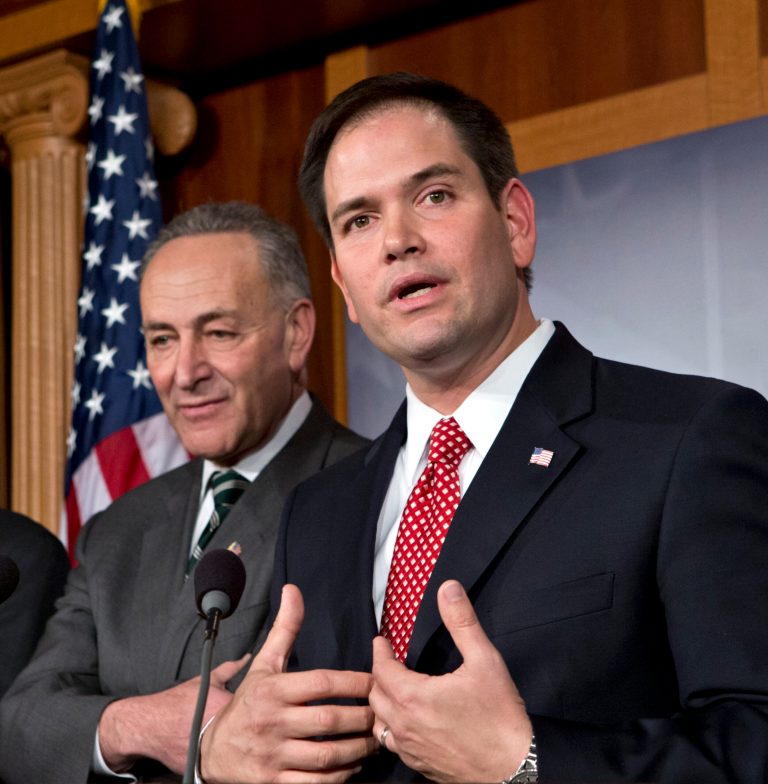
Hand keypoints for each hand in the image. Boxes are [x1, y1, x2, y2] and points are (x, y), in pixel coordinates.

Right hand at [98, 654, 247, 772]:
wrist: (150, 724)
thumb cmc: (178, 702)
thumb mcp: (206, 680)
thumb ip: (230, 669)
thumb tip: (247, 658)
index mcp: (226, 707)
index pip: (255, 709)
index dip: (256, 709)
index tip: (253, 708)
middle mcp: (220, 730)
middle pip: (248, 731)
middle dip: (249, 728)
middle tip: (241, 725)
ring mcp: (211, 752)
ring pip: (235, 751)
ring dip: (236, 745)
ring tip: (227, 739)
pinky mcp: (201, 769)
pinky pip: (219, 765)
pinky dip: (221, 758)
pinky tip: (217, 751)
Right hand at [200, 584, 377, 783]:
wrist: (212, 751)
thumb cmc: (247, 703)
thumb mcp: (264, 665)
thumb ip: (285, 628)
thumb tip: (293, 590)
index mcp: (273, 690)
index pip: (322, 683)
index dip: (354, 682)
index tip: (375, 682)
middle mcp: (273, 722)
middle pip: (330, 719)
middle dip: (363, 718)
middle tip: (382, 714)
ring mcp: (274, 755)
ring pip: (327, 754)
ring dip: (358, 749)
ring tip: (375, 740)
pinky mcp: (275, 783)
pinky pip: (316, 782)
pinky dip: (341, 776)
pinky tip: (354, 765)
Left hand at [370, 580, 531, 782]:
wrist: (515, 768)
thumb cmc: (500, 716)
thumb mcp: (485, 660)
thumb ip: (462, 621)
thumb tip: (448, 589)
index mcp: (414, 698)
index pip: (381, 669)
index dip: (380, 652)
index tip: (381, 641)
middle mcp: (405, 726)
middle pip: (376, 695)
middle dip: (379, 674)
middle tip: (389, 661)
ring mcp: (410, 750)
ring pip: (380, 723)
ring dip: (382, 703)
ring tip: (393, 689)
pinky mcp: (419, 766)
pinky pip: (392, 745)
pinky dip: (391, 728)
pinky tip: (404, 721)